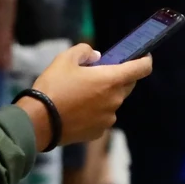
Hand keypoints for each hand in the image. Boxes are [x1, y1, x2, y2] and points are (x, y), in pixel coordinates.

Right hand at [25, 44, 153, 146]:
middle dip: (119, 77)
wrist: (39, 121)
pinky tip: (77, 110)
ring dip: (104, 95)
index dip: (145, 60)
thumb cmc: (54, 86)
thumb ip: (85, 51)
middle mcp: (115, 100)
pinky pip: (102, 117)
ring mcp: (108, 118)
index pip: (142, 69)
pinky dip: (95, 111)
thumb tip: (97, 57)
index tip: (142, 56)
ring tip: (81, 94)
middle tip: (99, 73)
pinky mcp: (98, 132)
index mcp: (112, 80)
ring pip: (113, 102)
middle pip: (127, 85)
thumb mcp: (65, 59)